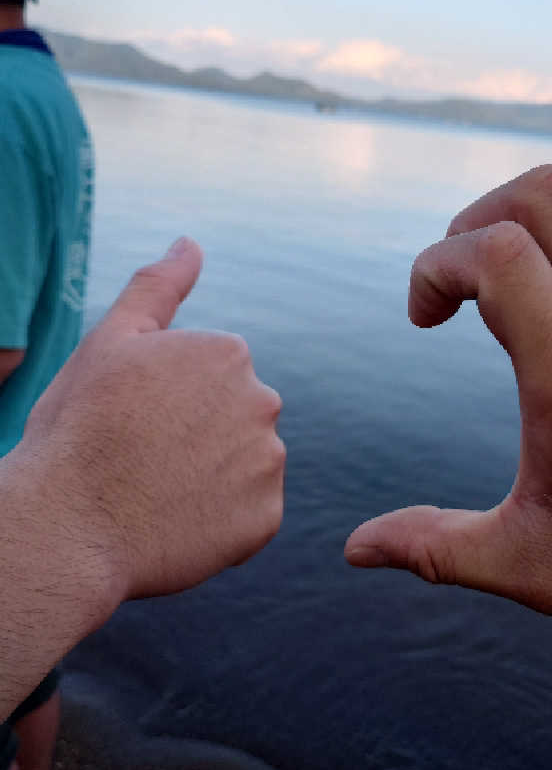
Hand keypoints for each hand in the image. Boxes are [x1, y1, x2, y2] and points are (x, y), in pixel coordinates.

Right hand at [18, 237, 285, 603]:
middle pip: (233, 418)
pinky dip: (221, 519)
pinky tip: (177, 522)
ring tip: (157, 492)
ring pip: (244, 465)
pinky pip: (249, 513)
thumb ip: (158, 286)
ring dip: (212, 476)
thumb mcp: (111, 340)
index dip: (166, 402)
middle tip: (143, 459)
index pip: (210, 378)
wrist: (66, 526)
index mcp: (229, 352)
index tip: (134, 421)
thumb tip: (190, 243)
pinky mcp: (266, 518)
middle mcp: (264, 400)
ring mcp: (268, 462)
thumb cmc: (80, 428)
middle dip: (197, 435)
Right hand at [346, 165, 551, 674]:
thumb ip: (440, 549)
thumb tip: (360, 549)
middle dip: (473, 220)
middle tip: (459, 288)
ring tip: (508, 284)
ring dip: (528, 217)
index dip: (435, 266)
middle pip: (541, 194)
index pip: (499, 253)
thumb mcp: (541, 569)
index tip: (425, 321)